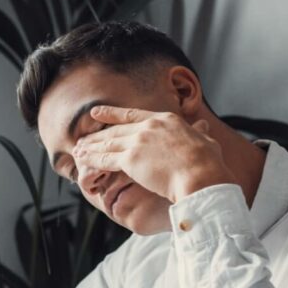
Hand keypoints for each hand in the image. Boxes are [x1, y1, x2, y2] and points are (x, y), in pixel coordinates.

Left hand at [74, 106, 235, 202]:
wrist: (201, 175)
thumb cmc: (208, 164)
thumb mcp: (207, 142)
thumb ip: (201, 135)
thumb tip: (205, 132)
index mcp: (166, 120)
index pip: (133, 115)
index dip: (112, 114)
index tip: (97, 112)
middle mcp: (149, 127)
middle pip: (116, 130)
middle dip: (98, 135)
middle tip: (83, 138)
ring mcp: (138, 142)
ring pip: (108, 143)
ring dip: (91, 147)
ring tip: (78, 150)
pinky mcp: (130, 160)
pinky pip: (106, 159)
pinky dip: (92, 160)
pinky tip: (83, 160)